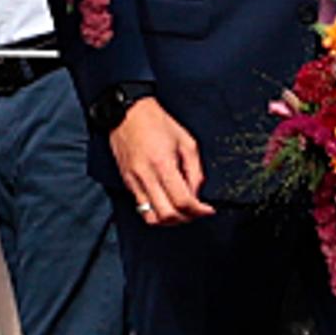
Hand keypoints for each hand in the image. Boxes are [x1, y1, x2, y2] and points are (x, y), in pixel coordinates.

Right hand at [109, 95, 213, 223]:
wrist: (127, 114)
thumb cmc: (156, 123)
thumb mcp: (186, 142)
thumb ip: (195, 170)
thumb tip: (197, 193)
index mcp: (163, 164)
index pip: (183, 201)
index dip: (199, 210)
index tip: (207, 209)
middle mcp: (146, 176)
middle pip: (168, 215)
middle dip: (186, 218)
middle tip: (196, 212)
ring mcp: (134, 181)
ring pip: (152, 218)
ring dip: (170, 220)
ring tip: (181, 212)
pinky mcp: (127, 183)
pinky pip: (142, 209)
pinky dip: (157, 213)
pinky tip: (166, 204)